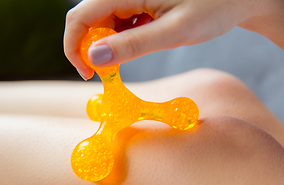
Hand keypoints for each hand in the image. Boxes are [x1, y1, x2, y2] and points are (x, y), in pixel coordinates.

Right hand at [64, 0, 282, 79]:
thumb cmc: (213, 7)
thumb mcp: (173, 31)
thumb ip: (132, 45)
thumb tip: (93, 57)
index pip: (80, 16)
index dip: (75, 47)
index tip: (87, 73)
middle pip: (86, 20)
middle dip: (89, 49)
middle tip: (106, 74)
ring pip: (99, 23)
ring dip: (105, 47)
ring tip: (126, 60)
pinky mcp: (136, 4)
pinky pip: (116, 23)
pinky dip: (118, 41)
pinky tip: (137, 45)